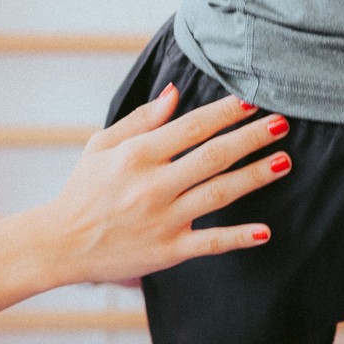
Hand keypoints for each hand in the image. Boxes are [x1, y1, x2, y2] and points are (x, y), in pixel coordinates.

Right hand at [36, 86, 290, 286]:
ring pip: (219, 194)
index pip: (191, 127)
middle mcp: (152, 186)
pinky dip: (238, 238)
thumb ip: (141, 120)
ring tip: (283, 161)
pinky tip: (265, 232)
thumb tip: (175, 92)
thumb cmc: (83, 191)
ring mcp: (162, 220)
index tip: (251, 101)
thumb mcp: (101, 146)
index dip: (224, 113)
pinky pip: (209, 243)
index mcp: (136, 155)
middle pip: (213, 157)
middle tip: (281, 124)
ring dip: (254, 177)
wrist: (60, 244)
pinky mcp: (168, 251)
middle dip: (251, 138)